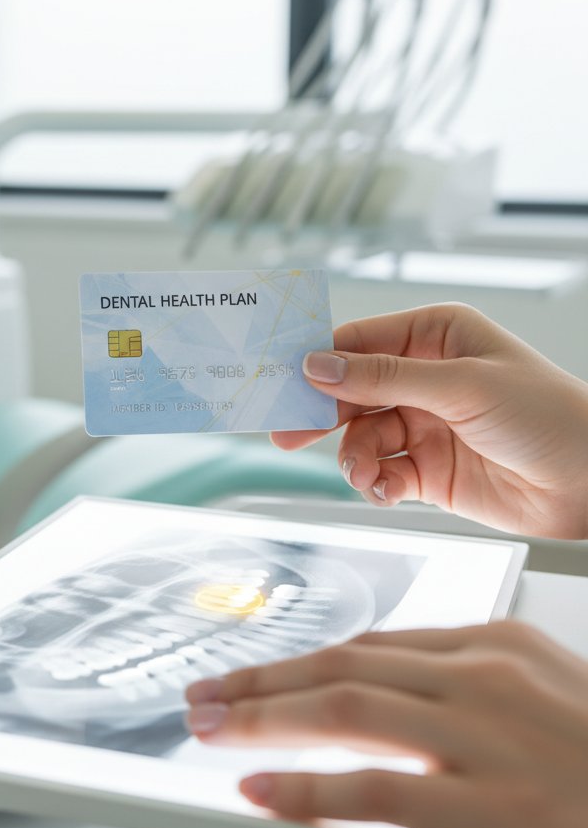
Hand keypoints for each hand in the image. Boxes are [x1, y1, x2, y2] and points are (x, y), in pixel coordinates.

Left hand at [184, 621, 587, 827]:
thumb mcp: (544, 701)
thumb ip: (466, 692)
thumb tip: (380, 696)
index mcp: (497, 644)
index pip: (370, 643)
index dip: (299, 658)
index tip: (252, 671)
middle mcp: (486, 674)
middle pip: (344, 664)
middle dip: (262, 677)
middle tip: (204, 692)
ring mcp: (490, 734)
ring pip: (345, 706)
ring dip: (263, 715)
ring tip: (210, 726)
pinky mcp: (498, 804)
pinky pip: (378, 787)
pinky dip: (310, 788)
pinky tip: (263, 791)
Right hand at [272, 303, 587, 538]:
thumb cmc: (547, 416)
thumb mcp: (462, 386)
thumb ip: (384, 378)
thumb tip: (317, 366)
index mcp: (434, 336)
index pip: (358, 342)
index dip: (317, 361)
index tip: (280, 381)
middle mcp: (423, 376)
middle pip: (349, 391)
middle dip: (321, 416)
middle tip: (285, 434)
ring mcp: (423, 423)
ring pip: (360, 436)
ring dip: (355, 458)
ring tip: (365, 475)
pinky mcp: (425, 468)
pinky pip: (380, 471)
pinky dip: (375, 483)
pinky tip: (385, 491)